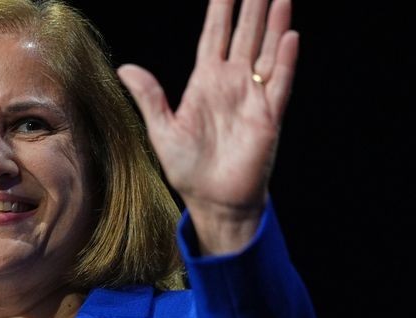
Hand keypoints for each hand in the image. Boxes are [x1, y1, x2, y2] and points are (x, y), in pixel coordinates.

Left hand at [117, 0, 298, 254]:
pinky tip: (289, 37)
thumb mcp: (161, 130)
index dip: (221, 10)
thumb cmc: (187, 168)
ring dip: (274, 25)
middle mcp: (232, 84)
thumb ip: (149, 96)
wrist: (212, 200)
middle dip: (252, 8)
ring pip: (266, 51)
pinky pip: (279, 83)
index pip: (214, 37)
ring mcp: (253, 97)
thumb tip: (125, 67)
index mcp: (205, 83)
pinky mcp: (268, 116)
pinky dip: (285, 61)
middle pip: (244, 36)